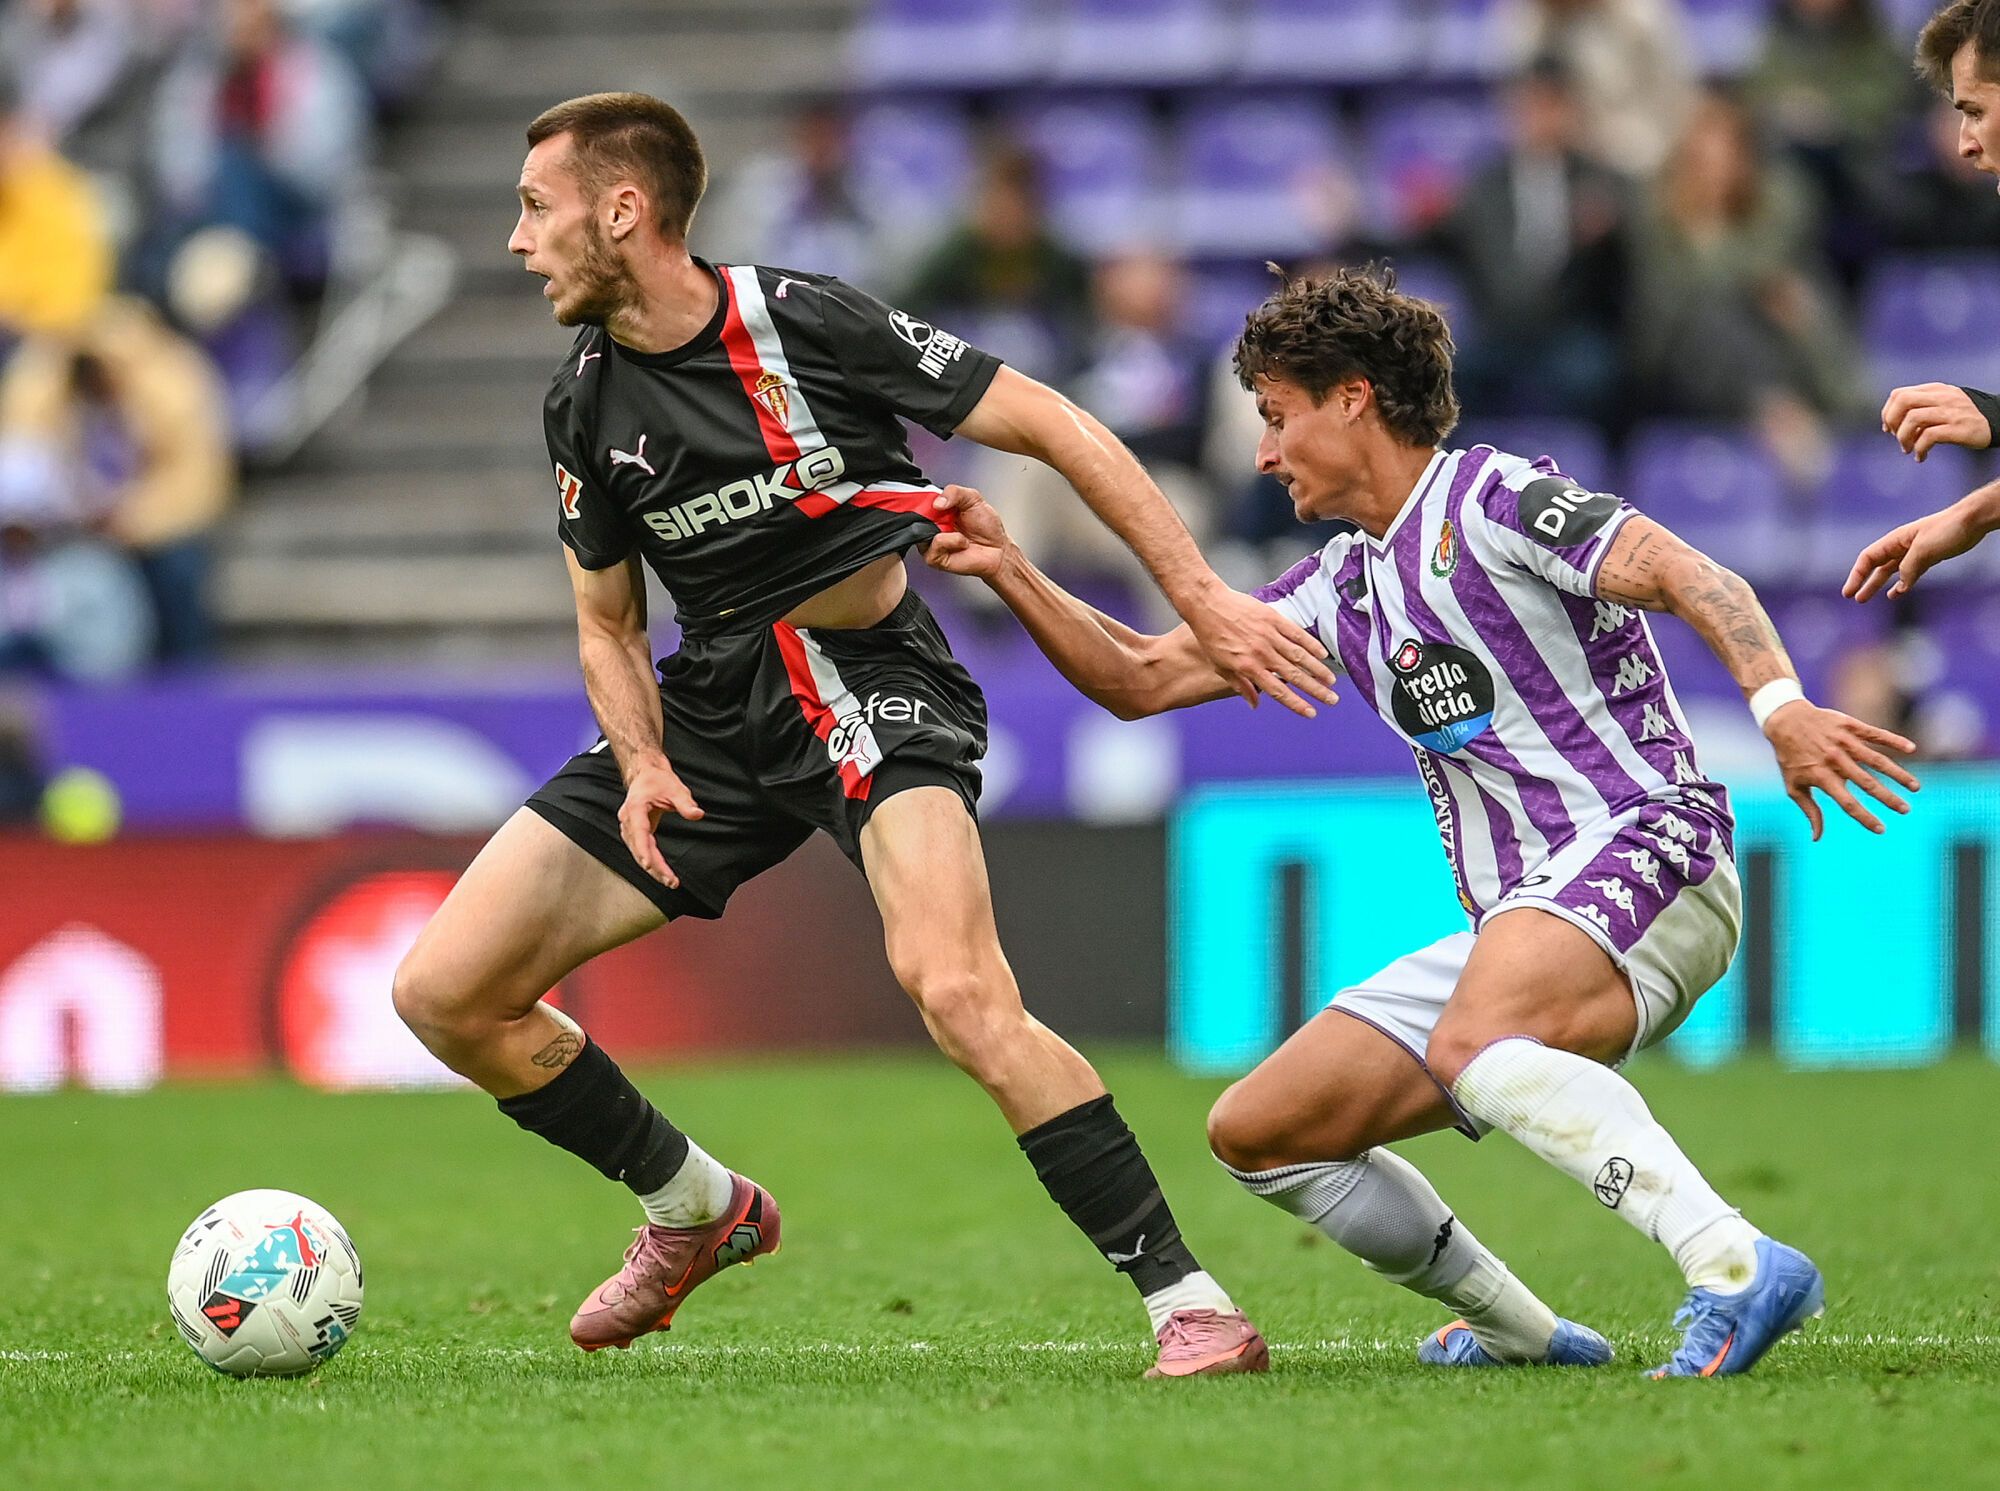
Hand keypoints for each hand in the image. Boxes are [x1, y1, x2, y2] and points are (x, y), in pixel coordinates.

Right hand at [616, 757, 703, 887]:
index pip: (639, 833)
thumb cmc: (658, 780)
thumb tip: (697, 815)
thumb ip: (686, 803)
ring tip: (668, 880)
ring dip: (651, 867)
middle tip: (670, 881)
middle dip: (654, 867)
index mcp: (635, 808)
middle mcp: (628, 819)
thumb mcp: (675, 788)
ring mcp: (628, 826)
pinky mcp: (634, 831)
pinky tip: (659, 870)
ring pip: (637, 852)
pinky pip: (639, 849)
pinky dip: (649, 860)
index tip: (650, 865)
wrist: (646, 774)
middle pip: (638, 848)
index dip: (643, 850)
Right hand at [923, 485, 1009, 578]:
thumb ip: (954, 492)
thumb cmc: (986, 527)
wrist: (998, 550)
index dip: (915, 497)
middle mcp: (931, 526)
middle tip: (946, 513)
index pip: (917, 501)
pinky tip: (961, 543)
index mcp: (937, 510)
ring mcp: (931, 542)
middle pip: (912, 516)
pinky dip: (950, 541)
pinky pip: (934, 545)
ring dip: (943, 528)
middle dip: (929, 512)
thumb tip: (937, 501)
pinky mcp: (934, 557)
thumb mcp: (973, 498)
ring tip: (960, 532)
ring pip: (921, 530)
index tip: (924, 496)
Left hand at [1184, 584, 1338, 718]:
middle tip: (1332, 700)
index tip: (1311, 712)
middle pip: (1295, 676)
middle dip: (1316, 690)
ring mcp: (1269, 636)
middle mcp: (1262, 654)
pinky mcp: (1273, 619)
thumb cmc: (1210, 637)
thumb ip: (1241, 686)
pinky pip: (1296, 634)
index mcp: (1248, 668)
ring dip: (1318, 670)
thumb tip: (1255, 705)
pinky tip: (1322, 655)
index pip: (1278, 691)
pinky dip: (1311, 645)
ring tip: (1331, 681)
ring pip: (1300, 656)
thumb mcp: (1221, 666)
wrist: (1208, 605)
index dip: (1296, 704)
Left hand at [1762, 702, 1918, 839]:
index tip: (1881, 829)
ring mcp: (1844, 742)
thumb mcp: (1793, 785)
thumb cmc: (1790, 757)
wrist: (1785, 720)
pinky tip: (1910, 749)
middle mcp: (1835, 760)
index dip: (1864, 817)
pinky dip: (1894, 740)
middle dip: (1889, 798)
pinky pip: (1875, 734)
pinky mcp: (1850, 726)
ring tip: (1915, 787)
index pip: (1847, 802)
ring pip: (1877, 760)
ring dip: (1898, 774)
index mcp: (1821, 777)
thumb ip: (1809, 810)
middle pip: (1867, 783)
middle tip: (1906, 810)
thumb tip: (1816, 838)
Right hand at [1843, 499, 1992, 599]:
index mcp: (1895, 540)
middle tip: (1853, 597)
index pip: (1868, 559)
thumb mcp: (1924, 549)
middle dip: (1863, 582)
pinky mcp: (1926, 559)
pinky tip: (1896, 594)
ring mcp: (1913, 553)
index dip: (1856, 576)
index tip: (1849, 592)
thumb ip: (1908, 567)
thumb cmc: (1947, 529)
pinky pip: (1908, 575)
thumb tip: (1900, 586)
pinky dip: (1900, 585)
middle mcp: (1900, 546)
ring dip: (1877, 585)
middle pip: (1875, 566)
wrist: (1972, 521)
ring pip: (1889, 572)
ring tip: (1865, 599)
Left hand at [1880, 383, 1992, 458]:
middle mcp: (1942, 397)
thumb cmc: (1966, 416)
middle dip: (1892, 422)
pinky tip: (1921, 457)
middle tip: (1897, 438)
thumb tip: (1892, 424)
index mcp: (1936, 390)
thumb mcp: (1944, 403)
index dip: (1888, 412)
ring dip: (1904, 438)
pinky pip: (1928, 437)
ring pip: (1913, 419)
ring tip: (1908, 450)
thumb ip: (1922, 406)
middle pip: (1903, 401)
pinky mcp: (1959, 428)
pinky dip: (1919, 449)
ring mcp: (1951, 412)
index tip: (1889, 429)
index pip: (1899, 394)